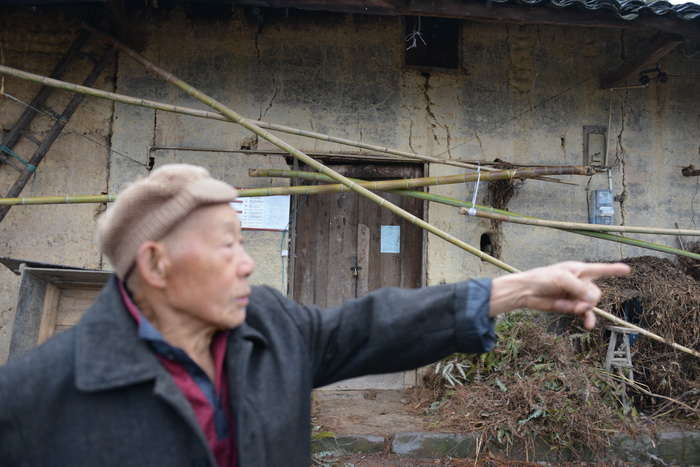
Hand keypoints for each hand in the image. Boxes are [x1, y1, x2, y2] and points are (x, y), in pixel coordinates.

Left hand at [489, 261, 630, 328]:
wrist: (527, 292)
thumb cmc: (542, 278)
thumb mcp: (562, 279)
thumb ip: (580, 287)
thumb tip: (593, 299)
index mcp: (579, 270)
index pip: (601, 269)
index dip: (614, 270)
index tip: (627, 270)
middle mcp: (580, 282)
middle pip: (596, 293)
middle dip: (588, 299)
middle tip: (574, 299)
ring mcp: (576, 295)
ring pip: (590, 304)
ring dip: (583, 308)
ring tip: (573, 308)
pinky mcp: (570, 306)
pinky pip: (584, 314)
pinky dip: (587, 319)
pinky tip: (589, 326)